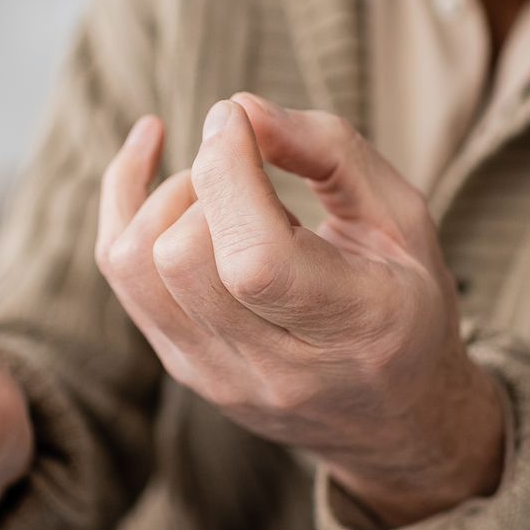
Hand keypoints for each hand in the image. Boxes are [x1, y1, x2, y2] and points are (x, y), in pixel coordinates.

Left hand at [96, 93, 503, 527]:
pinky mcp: (185, 369)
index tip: (239, 120)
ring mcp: (221, 378)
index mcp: (357, 329)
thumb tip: (238, 110)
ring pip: (137, 268)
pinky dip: (125, 206)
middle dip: (202, 183)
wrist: (395, 419)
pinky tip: (150, 159)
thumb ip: (331, 152)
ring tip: (216, 185)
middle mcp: (280, 370)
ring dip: (163, 200)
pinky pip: (122, 277)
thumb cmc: (406, 300)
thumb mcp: (404, 218)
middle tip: (247, 162)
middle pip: (182, 260)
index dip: (229, 173)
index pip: (255, 260)